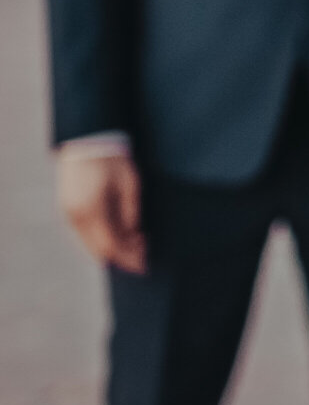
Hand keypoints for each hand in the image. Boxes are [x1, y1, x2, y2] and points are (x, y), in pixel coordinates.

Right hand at [57, 151, 146, 274]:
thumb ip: (131, 211)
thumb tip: (133, 234)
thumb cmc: (112, 159)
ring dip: (111, 247)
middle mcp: (77, 215)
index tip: (144, 264)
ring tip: (135, 238)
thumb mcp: (130, 183)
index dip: (128, 258)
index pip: (111, 246)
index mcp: (93, 209)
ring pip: (90, 244)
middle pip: (99, 250)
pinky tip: (119, 230)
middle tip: (143, 250)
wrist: (87, 141)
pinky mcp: (67, 209)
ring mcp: (69, 213)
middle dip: (122, 255)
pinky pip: (84, 233)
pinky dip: (101, 237)